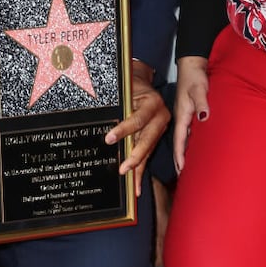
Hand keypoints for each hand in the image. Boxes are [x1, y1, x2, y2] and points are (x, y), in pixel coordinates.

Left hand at [105, 60, 169, 195]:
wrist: (144, 80)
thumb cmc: (132, 84)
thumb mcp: (126, 90)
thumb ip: (119, 105)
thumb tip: (105, 123)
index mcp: (153, 103)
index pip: (138, 119)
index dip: (124, 129)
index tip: (109, 138)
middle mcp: (161, 116)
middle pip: (148, 140)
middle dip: (135, 156)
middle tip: (124, 169)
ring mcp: (160, 127)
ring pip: (148, 150)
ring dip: (139, 169)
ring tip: (133, 186)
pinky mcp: (156, 135)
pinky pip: (147, 153)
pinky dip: (141, 169)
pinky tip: (137, 185)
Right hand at [173, 56, 209, 172]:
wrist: (192, 65)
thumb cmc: (195, 76)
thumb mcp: (199, 89)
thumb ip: (202, 103)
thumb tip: (204, 118)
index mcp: (182, 115)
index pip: (180, 140)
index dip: (180, 156)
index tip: (181, 170)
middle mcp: (182, 118)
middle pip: (180, 143)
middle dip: (180, 159)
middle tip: (183, 176)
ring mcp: (185, 116)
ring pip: (184, 139)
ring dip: (184, 153)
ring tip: (187, 167)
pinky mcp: (190, 113)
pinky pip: (189, 132)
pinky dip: (189, 143)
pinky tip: (193, 149)